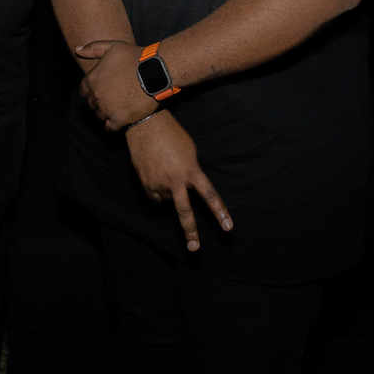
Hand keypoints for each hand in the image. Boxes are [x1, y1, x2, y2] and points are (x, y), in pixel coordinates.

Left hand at [78, 39, 158, 129]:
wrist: (156, 72)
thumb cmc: (136, 57)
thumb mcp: (113, 46)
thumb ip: (93, 48)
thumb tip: (78, 49)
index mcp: (93, 79)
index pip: (84, 91)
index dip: (92, 90)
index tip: (103, 89)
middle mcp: (97, 95)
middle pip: (92, 104)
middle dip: (100, 101)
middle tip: (113, 98)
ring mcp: (107, 108)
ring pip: (100, 115)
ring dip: (107, 112)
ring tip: (119, 107)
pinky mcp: (119, 119)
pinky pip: (110, 127)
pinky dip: (114, 124)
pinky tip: (121, 118)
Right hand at [124, 110, 232, 250]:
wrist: (145, 125)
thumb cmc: (172, 135)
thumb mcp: (190, 151)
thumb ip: (192, 172)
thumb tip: (189, 189)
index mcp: (191, 170)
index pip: (209, 195)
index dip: (220, 212)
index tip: (228, 228)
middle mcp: (176, 180)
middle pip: (185, 212)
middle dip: (190, 232)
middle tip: (194, 248)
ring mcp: (159, 184)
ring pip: (169, 201)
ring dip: (171, 193)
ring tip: (167, 172)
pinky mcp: (146, 184)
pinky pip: (156, 197)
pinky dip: (158, 191)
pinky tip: (156, 176)